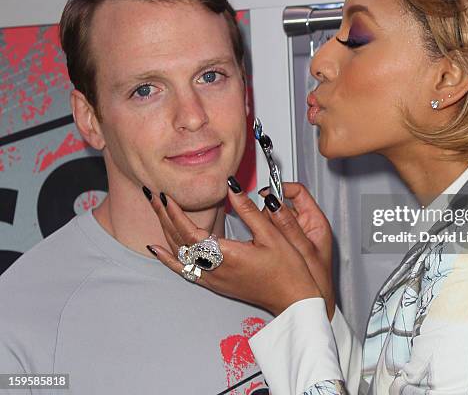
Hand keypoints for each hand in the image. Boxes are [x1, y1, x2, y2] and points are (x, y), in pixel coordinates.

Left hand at [145, 179, 322, 317]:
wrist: (293, 299)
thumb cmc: (289, 270)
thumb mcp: (272, 235)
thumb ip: (248, 210)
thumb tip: (232, 187)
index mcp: (228, 256)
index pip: (190, 232)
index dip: (175, 213)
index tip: (166, 195)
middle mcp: (216, 270)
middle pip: (178, 241)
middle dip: (163, 216)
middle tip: (153, 195)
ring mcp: (213, 279)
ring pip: (178, 254)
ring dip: (165, 230)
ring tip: (156, 210)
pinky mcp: (215, 284)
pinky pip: (184, 270)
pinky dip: (168, 258)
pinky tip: (158, 249)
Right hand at [259, 182, 334, 319]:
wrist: (311, 305)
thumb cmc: (317, 282)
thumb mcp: (303, 249)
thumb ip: (288, 225)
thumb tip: (274, 202)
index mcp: (316, 222)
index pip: (298, 191)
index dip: (281, 188)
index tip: (266, 193)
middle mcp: (306, 225)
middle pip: (283, 203)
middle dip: (271, 210)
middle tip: (264, 222)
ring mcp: (294, 235)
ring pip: (275, 217)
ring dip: (266, 223)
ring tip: (264, 238)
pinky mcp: (285, 245)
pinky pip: (271, 232)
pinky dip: (264, 234)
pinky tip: (262, 244)